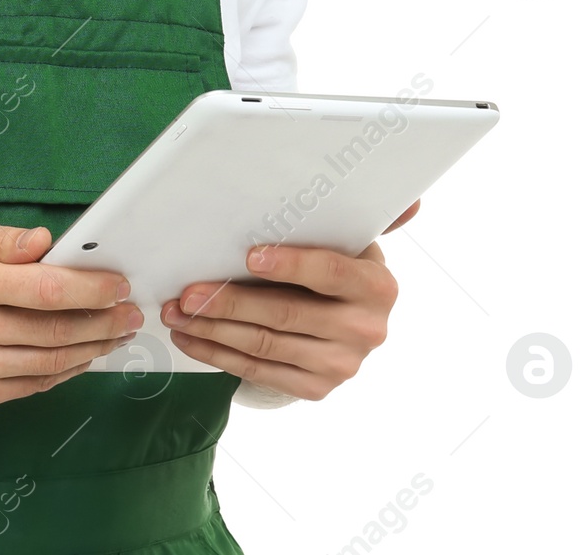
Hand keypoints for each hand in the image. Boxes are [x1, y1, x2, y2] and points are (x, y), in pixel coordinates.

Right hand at [0, 211, 143, 408]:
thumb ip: (0, 238)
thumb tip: (46, 243)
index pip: (43, 288)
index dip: (89, 288)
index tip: (119, 284)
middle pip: (54, 329)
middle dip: (103, 321)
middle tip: (132, 312)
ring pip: (50, 361)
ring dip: (93, 348)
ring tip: (118, 333)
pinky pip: (34, 384)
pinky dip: (66, 370)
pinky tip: (85, 354)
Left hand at [158, 200, 419, 399]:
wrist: (349, 321)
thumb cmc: (338, 267)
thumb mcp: (352, 239)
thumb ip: (368, 217)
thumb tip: (411, 198)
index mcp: (377, 286)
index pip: (330, 272)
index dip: (290, 264)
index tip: (250, 254)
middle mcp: (366, 330)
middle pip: (286, 314)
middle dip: (229, 302)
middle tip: (187, 291)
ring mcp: (342, 365)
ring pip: (265, 345)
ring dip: (213, 329)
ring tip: (176, 311)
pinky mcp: (317, 388)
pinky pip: (259, 371)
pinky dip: (218, 354)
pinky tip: (191, 336)